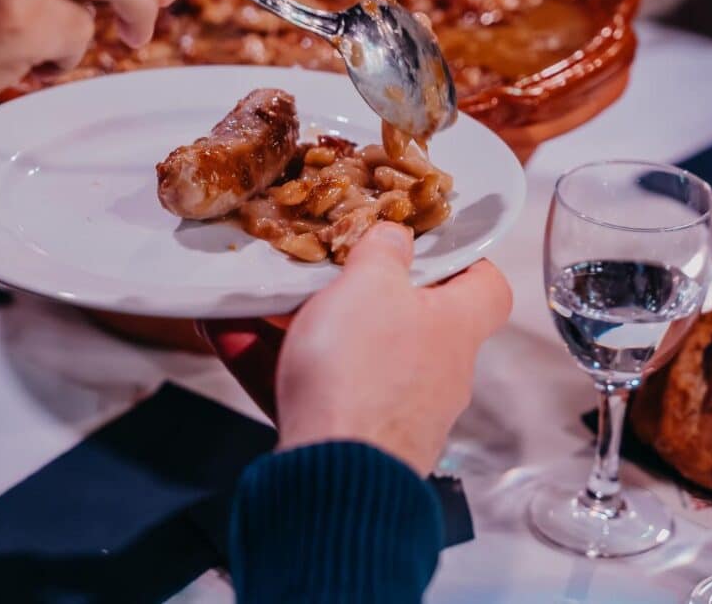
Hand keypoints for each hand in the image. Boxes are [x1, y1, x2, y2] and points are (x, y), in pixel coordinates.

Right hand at [201, 223, 511, 475]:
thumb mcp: (372, 285)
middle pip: (401, 318)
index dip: (459, 257)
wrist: (333, 476)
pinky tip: (227, 332)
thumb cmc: (364, 372)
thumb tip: (396, 235)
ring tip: (252, 296)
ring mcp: (391, 409)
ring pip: (345, 352)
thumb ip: (384, 251)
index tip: (422, 241)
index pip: (485, 285)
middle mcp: (433, 372)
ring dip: (298, 323)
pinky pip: (310, 386)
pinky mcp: (347, 435)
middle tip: (317, 266)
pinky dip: (272, 360)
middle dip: (354, 291)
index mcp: (455, 327)